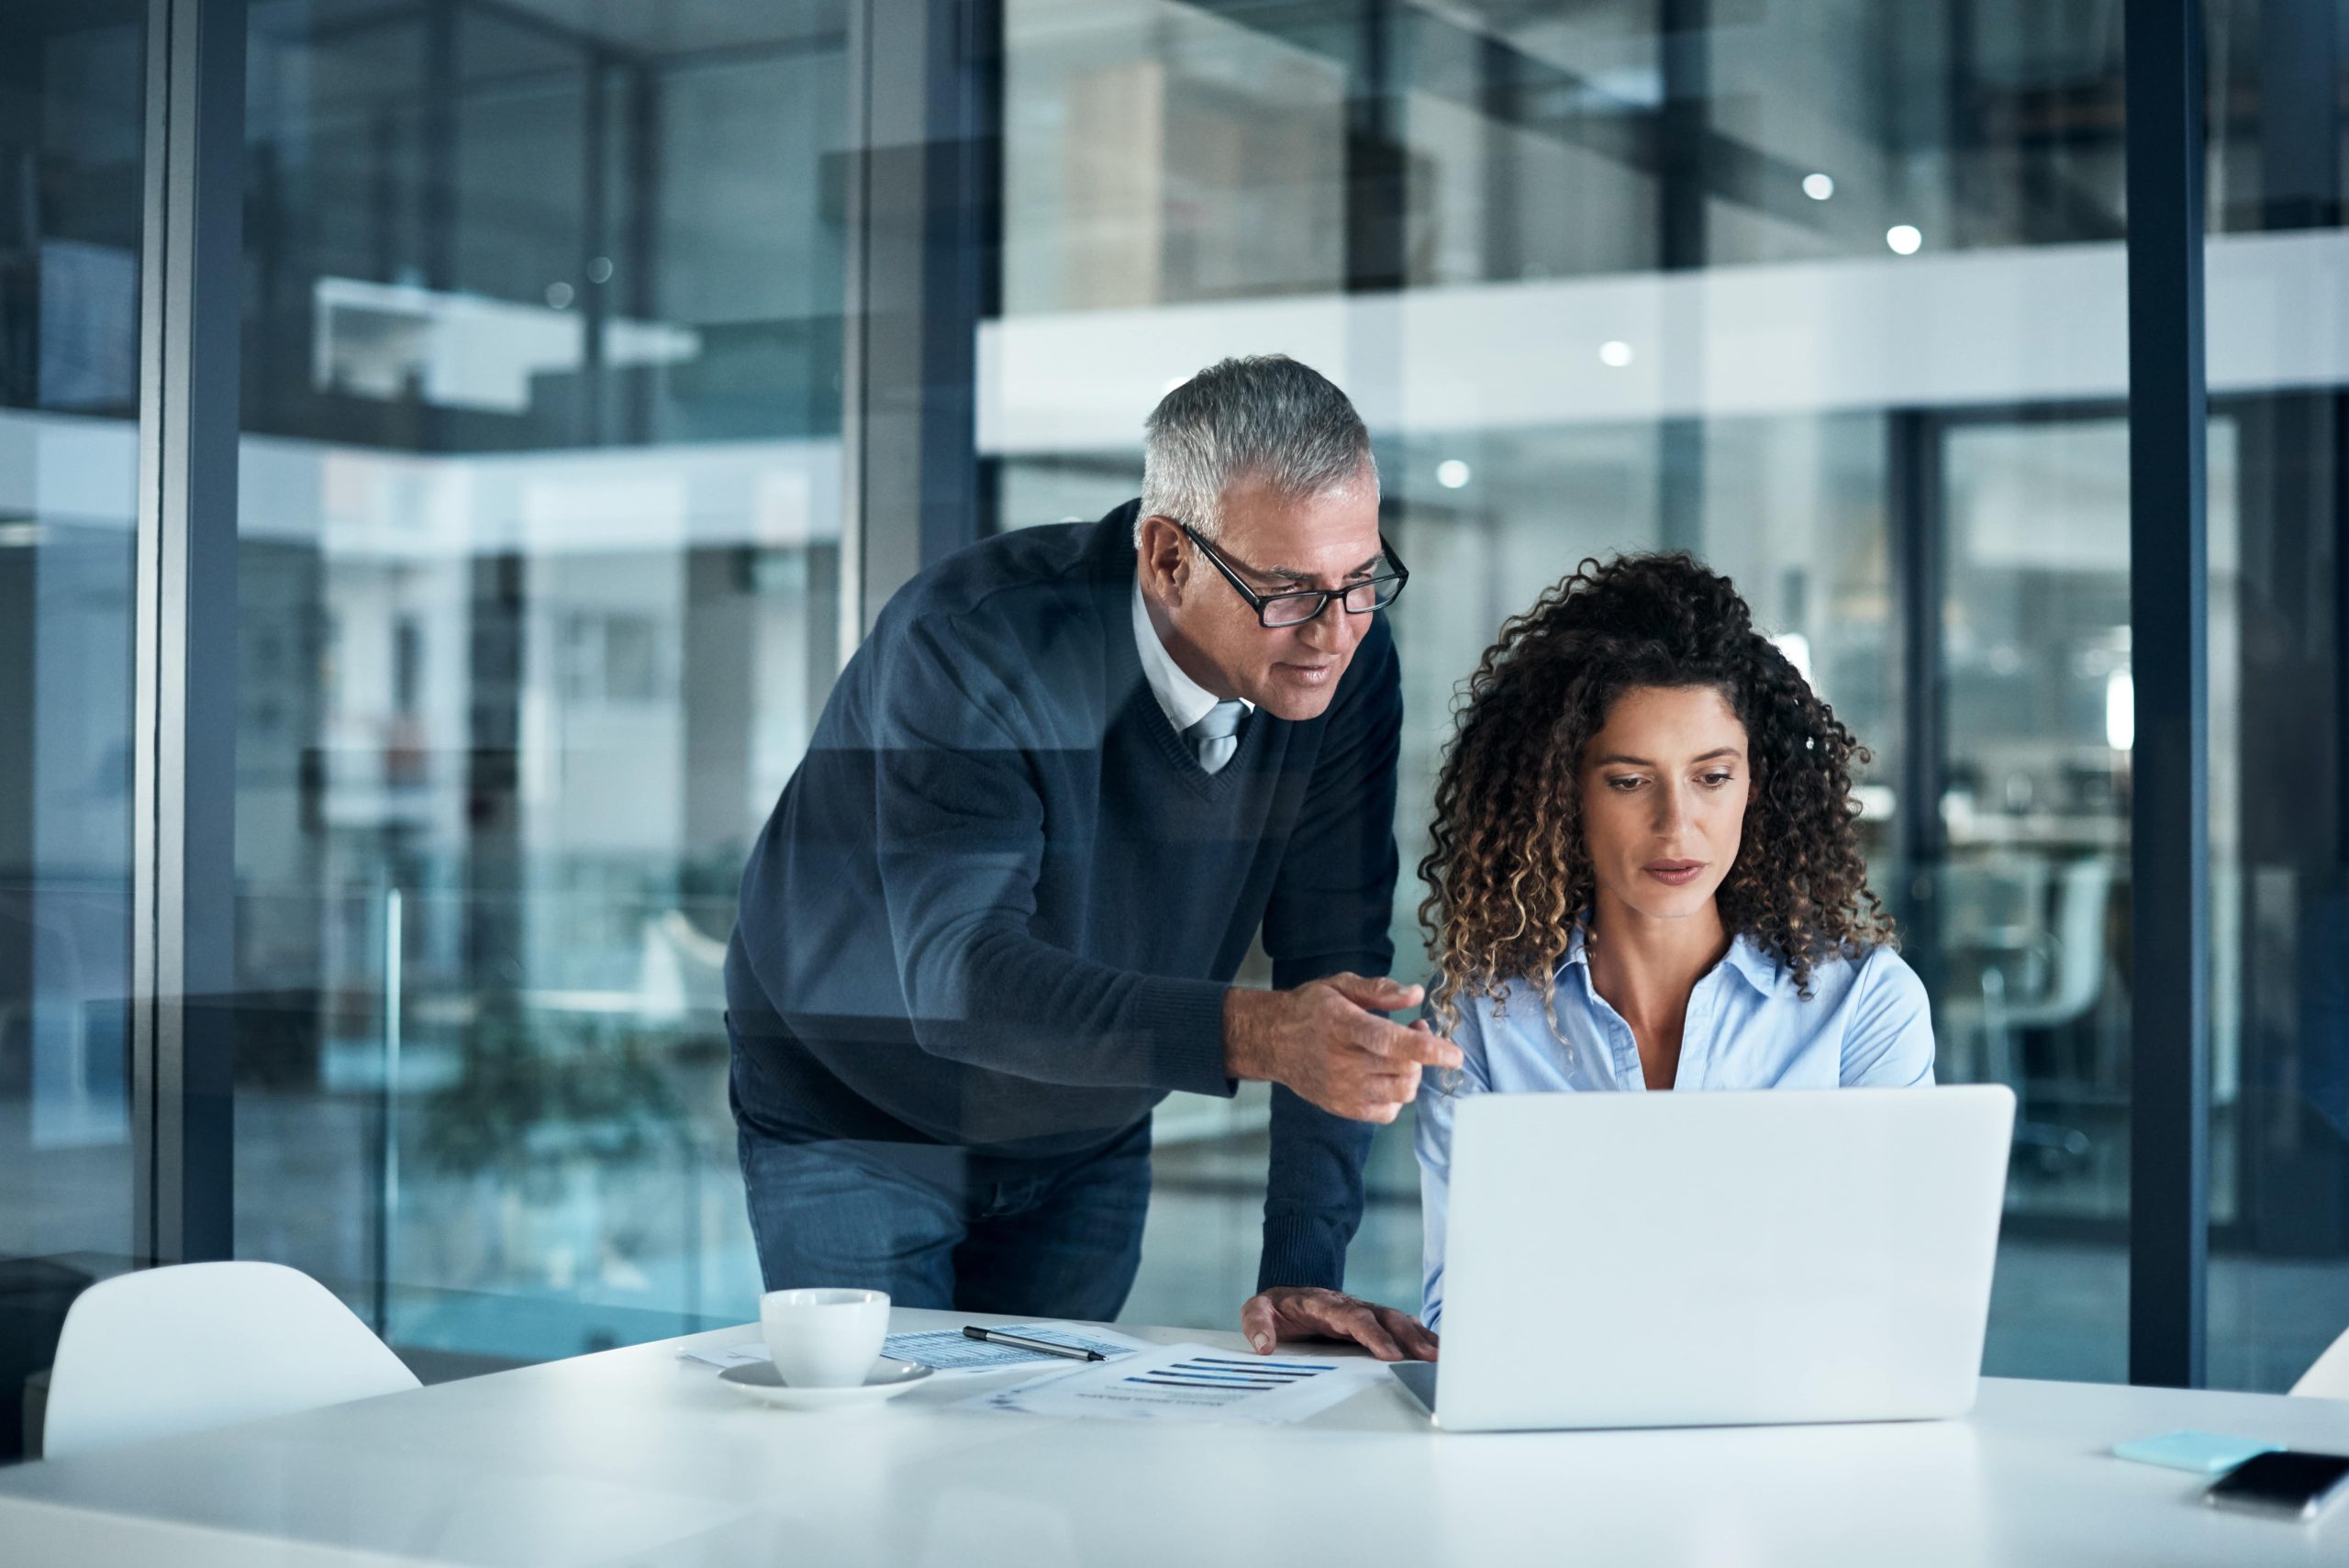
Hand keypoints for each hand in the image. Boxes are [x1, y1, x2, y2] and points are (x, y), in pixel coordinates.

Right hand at [1222, 974, 1461, 1123]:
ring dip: (1412, 1073)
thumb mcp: (1339, 985)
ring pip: (1401, 1092)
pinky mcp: (1342, 1108)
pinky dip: (1397, 1097)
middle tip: (1415, 1029)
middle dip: (1423, 1051)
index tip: (1454, 1055)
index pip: (1390, 1043)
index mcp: (1342, 1026)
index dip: (1427, 1049)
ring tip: (1400, 1053)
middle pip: (1404, 1069)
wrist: (1271, 1041)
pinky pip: (1388, 1113)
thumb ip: (1379, 989)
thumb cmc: (1310, 1009)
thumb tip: (1415, 994)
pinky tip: (1386, 1076)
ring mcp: (1341, 1090)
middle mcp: (1342, 1062)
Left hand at [1239, 1287, 1437, 1362]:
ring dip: (1419, 1336)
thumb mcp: (1256, 1311)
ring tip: (1441, 1356)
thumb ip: (1257, 1324)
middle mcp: (1348, 1305)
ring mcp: (1363, 1311)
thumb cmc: (1275, 1309)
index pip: (1353, 1317)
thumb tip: (1263, 1345)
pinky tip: (1437, 1351)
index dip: (1373, 1334)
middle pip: (1383, 1317)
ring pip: (1396, 1320)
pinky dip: (1419, 1335)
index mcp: (1323, 1303)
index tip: (1390, 1353)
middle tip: (1428, 1357)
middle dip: (1407, 1336)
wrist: (1285, 1297)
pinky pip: (1399, 1326)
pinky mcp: (1372, 1321)